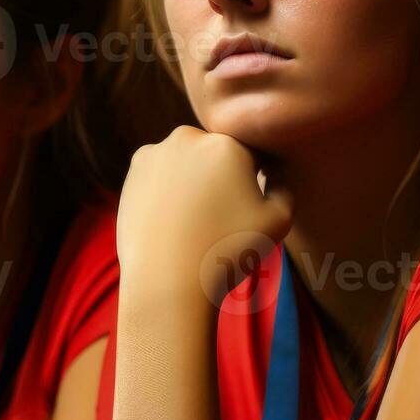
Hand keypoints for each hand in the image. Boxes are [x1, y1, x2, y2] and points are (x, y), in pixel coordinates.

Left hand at [116, 126, 292, 304]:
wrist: (168, 281)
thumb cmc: (227, 252)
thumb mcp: (279, 221)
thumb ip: (284, 187)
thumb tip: (275, 172)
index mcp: (228, 145)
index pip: (251, 154)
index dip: (253, 181)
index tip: (245, 208)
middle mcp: (190, 138)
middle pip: (216, 152)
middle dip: (221, 175)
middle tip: (219, 215)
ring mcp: (157, 152)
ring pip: (187, 159)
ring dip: (193, 178)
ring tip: (193, 219)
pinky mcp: (135, 169)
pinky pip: (161, 170)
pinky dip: (167, 186)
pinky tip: (171, 216)